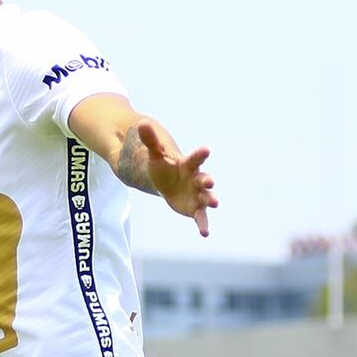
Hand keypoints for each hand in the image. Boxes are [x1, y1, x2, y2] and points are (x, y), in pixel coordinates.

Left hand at [139, 121, 218, 236]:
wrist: (166, 182)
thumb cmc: (163, 166)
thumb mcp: (155, 154)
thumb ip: (150, 140)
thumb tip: (141, 123)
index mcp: (188, 164)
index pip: (195, 158)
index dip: (200, 154)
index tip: (206, 149)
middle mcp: (197, 179)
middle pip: (204, 179)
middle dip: (207, 181)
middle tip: (210, 182)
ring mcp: (197, 194)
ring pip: (206, 198)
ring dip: (210, 200)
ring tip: (215, 203)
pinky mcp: (195, 208)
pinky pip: (200, 216)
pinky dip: (203, 223)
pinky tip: (204, 232)